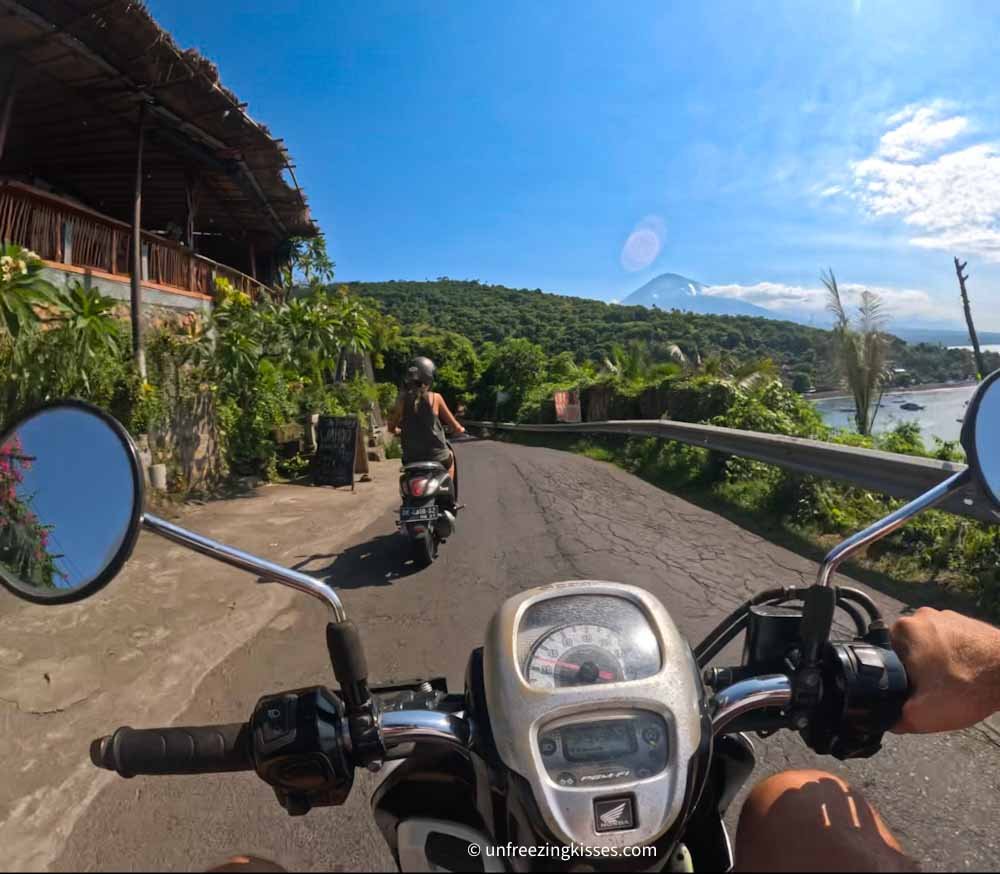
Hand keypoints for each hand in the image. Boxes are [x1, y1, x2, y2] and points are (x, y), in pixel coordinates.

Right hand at [890, 607, 999, 732]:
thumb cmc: (968, 687)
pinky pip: (950, 641)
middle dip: (916, 670)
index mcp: (902, 629)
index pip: (882, 655)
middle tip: (933, 689)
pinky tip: (967, 674)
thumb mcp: (922, 715)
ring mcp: (947, 616)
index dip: (893, 677)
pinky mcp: (967, 622)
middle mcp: (921, 615)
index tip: (910, 691)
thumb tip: (888, 720)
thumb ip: (895, 720)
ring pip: (929, 645)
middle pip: (907, 650)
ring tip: (953, 683)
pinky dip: (955, 657)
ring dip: (936, 663)